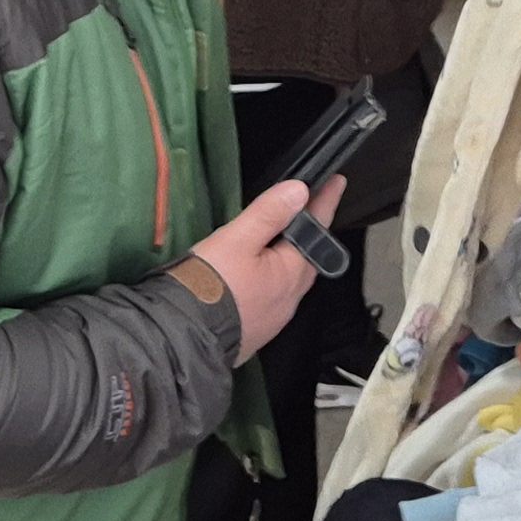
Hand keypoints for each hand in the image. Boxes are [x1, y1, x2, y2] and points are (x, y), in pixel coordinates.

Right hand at [188, 179, 341, 359]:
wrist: (183, 337)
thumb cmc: (209, 285)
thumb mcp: (236, 240)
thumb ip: (269, 214)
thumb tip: (298, 191)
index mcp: (290, 273)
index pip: (317, 230)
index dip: (326, 202)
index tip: (337, 182)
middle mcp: (289, 298)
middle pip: (307, 258)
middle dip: (310, 233)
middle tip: (308, 208)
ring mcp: (274, 317)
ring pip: (289, 280)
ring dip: (289, 258)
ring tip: (280, 239)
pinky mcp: (256, 330)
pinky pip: (273, 297)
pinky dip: (272, 279)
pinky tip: (256, 276)